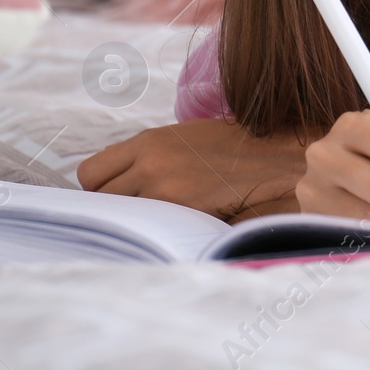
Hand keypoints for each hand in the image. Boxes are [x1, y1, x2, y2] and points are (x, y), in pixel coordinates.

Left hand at [77, 118, 307, 223]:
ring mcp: (165, 190)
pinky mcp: (184, 213)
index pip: (90, 172)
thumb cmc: (237, 148)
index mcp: (149, 142)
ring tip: (159, 219)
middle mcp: (150, 164)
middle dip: (113, 206)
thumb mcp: (186, 138)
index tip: (115, 194)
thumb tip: (119, 176)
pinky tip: (175, 227)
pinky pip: (150, 229)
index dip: (99, 187)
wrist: (279, 160)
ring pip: (122, 217)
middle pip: (98, 198)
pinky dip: (157, 231)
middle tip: (138, 209)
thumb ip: (149, 154)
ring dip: (135, 220)